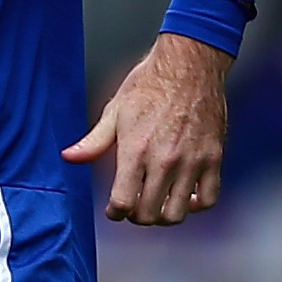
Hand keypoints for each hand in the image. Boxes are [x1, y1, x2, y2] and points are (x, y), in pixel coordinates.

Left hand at [63, 32, 232, 224]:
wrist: (190, 64)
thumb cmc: (150, 84)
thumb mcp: (115, 110)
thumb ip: (93, 141)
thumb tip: (68, 157)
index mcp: (136, 150)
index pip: (123, 203)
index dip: (115, 213)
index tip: (114, 209)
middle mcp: (164, 160)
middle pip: (148, 214)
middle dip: (136, 216)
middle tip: (134, 206)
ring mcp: (191, 161)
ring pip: (177, 213)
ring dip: (163, 216)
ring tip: (158, 204)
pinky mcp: (213, 158)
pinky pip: (209, 199)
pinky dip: (197, 205)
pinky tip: (187, 197)